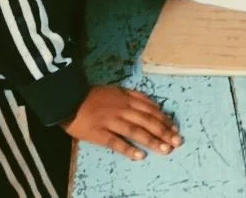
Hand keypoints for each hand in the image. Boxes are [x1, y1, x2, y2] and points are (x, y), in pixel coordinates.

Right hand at [59, 85, 180, 160]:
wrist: (68, 99)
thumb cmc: (94, 96)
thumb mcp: (117, 89)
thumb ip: (135, 96)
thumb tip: (155, 106)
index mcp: (126, 98)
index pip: (150, 109)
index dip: (164, 119)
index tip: (175, 128)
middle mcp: (122, 109)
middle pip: (147, 120)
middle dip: (164, 131)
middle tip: (177, 141)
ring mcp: (110, 121)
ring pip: (135, 131)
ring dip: (152, 141)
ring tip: (165, 149)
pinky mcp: (99, 133)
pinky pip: (116, 142)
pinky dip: (128, 149)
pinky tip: (140, 156)